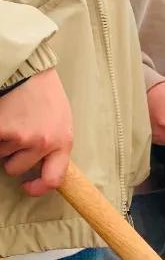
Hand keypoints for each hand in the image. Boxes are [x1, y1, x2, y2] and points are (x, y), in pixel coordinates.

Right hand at [0, 68, 72, 195]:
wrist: (30, 71)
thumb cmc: (45, 96)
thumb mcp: (61, 122)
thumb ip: (54, 145)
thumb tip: (41, 170)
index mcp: (63, 141)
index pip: (53, 179)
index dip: (38, 188)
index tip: (27, 187)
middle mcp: (44, 142)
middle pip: (16, 168)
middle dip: (12, 155)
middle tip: (18, 131)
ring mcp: (21, 137)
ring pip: (0, 155)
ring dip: (3, 142)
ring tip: (13, 119)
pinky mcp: (2, 130)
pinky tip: (4, 118)